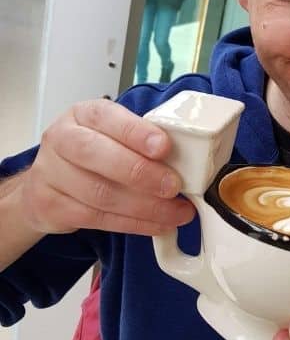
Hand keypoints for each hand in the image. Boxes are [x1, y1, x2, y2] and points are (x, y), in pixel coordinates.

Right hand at [20, 99, 194, 235]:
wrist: (50, 183)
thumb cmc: (95, 153)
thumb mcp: (115, 135)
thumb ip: (143, 141)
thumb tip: (189, 157)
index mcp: (83, 115)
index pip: (106, 116)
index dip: (136, 132)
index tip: (164, 146)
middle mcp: (62, 139)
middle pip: (97, 155)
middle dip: (142, 173)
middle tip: (173, 186)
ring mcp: (52, 173)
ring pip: (100, 193)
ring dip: (146, 207)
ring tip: (177, 212)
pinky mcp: (52, 206)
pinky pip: (98, 219)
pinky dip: (135, 224)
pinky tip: (159, 224)